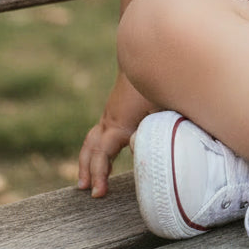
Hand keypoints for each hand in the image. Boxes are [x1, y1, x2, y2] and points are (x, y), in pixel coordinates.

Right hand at [78, 73, 152, 197]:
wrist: (148, 54)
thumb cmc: (158, 84)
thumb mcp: (162, 110)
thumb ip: (157, 133)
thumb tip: (145, 152)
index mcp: (120, 124)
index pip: (102, 155)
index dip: (99, 175)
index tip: (98, 194)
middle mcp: (110, 119)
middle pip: (91, 149)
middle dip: (88, 170)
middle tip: (87, 190)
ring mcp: (111, 112)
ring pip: (92, 139)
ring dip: (88, 159)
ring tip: (86, 180)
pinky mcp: (116, 107)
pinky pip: (101, 130)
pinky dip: (97, 146)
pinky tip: (106, 155)